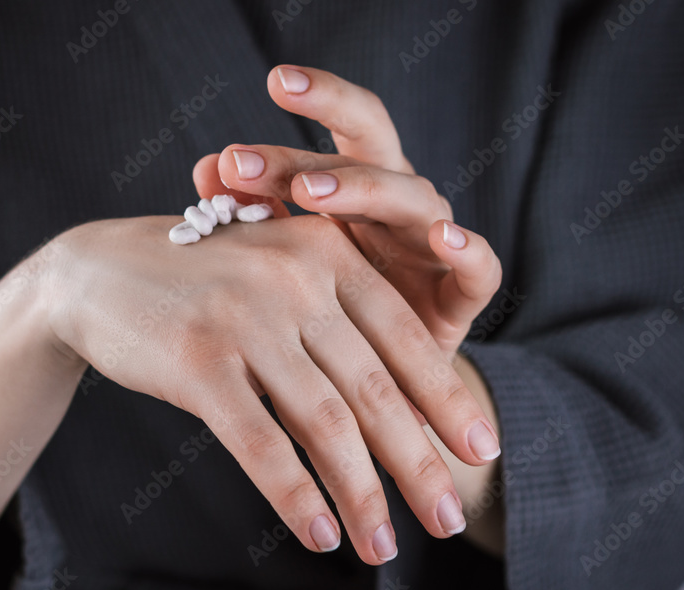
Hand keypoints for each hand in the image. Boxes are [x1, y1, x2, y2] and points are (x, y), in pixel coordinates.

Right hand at [44, 215, 500, 563]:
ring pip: (325, 423)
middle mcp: (294, 277)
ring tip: (385, 549)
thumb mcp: (277, 281)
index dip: (446, 399)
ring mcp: (246, 318)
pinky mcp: (199, 360)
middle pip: (374, 388)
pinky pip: (261, 442)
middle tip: (448, 519)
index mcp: (326, 252)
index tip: (480, 451)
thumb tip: (399, 415)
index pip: (404, 337)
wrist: (96, 273)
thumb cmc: (200, 284)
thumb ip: (333, 327)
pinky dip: (295, 495)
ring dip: (362, 494)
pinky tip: (319, 535)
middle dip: (419, 462)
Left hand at [192, 65, 501, 356]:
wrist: (376, 390)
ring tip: (312, 191)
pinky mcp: (460, 297)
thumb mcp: (286, 263)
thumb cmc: (324, 315)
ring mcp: (430, 247)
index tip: (261, 105)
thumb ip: (254, 211)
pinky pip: (478, 268)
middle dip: (328, 121)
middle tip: (270, 125)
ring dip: (367, 190)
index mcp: (355, 190)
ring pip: (414, 198)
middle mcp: (395, 205)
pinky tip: (442, 236)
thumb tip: (205, 166)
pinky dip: (468, 250)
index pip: (334, 133)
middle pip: (373, 146)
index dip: (305, 112)